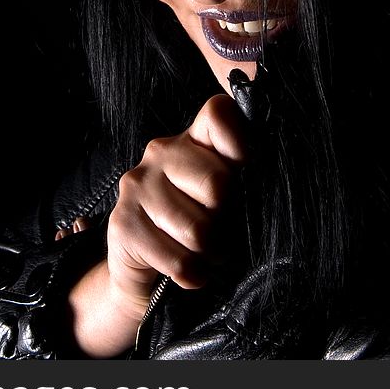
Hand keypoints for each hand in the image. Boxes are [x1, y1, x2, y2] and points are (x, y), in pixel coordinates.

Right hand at [107, 93, 246, 317]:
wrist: (142, 267)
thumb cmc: (195, 224)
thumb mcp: (223, 196)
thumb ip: (239, 176)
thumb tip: (266, 181)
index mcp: (191, 138)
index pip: (219, 114)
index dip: (239, 142)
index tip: (243, 168)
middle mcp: (160, 152)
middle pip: (217, 184)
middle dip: (225, 220)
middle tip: (219, 230)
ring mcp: (137, 186)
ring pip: (197, 230)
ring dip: (209, 253)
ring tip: (205, 251)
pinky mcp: (123, 222)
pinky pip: (177, 259)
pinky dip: (192, 274)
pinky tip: (190, 270)